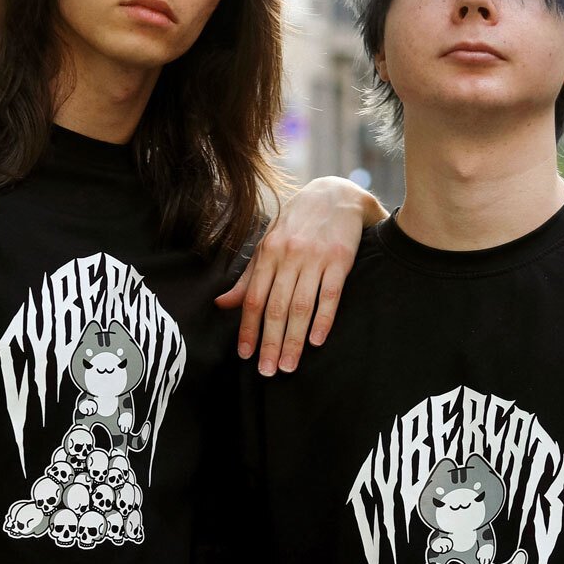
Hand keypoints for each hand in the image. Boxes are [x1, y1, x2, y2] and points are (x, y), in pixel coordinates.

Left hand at [217, 175, 383, 375]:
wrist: (337, 193)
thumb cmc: (298, 222)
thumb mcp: (268, 243)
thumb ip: (248, 277)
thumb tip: (222, 304)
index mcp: (268, 253)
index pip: (254, 298)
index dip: (248, 329)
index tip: (246, 355)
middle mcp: (289, 256)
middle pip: (276, 307)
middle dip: (270, 342)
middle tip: (267, 371)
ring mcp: (315, 258)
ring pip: (301, 306)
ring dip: (293, 340)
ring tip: (288, 365)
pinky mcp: (340, 259)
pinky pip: (331, 295)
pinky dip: (323, 319)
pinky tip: (316, 341)